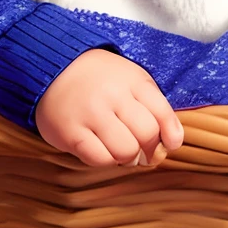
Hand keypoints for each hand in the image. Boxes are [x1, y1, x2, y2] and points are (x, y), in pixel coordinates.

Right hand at [35, 48, 183, 166]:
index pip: (163, 113)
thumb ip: (153, 104)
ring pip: (125, 151)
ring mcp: (91, 113)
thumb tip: (172, 141)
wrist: (55, 67)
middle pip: (147, 134)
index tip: (170, 144)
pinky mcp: (71, 132)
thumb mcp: (130, 78)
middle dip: (150, 149)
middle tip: (142, 150)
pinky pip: (99, 159)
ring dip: (127, 157)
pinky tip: (101, 148)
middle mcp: (113, 94)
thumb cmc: (100, 78)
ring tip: (120, 149)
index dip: (172, 135)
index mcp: (132, 79)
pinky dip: (105, 160)